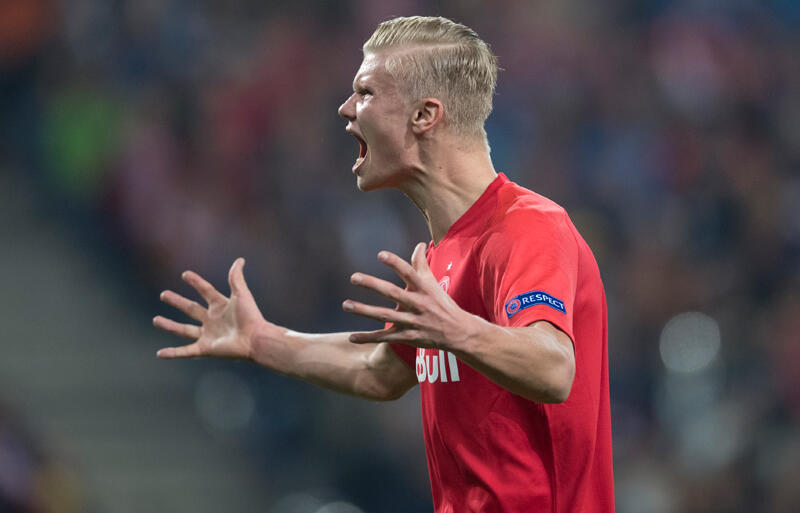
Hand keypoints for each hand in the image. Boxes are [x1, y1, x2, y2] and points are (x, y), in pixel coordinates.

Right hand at [154, 258, 264, 359]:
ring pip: (184, 330)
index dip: (196, 282)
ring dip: (169, 326)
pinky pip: (185, 351)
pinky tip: (160, 354)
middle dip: (177, 302)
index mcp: (221, 306)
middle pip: (190, 309)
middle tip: (164, 294)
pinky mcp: (205, 349)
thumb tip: (239, 259)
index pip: (205, 291)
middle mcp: (212, 320)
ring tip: (156, 320)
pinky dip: (173, 353)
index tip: (185, 275)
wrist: (255, 339)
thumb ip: (236, 277)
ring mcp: (208, 335)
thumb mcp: (241, 293)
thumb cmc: (251, 316)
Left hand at [343, 242, 476, 349]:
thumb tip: (420, 243)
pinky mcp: (407, 337)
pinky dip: (368, 338)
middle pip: (392, 293)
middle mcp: (417, 304)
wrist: (458, 332)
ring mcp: (411, 322)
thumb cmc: (442, 304)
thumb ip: (421, 264)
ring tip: (345, 304)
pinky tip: (351, 337)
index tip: (380, 254)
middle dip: (373, 284)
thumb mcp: (433, 283)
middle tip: (353, 277)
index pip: (409, 272)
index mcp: (423, 289)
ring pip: (385, 316)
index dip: (395, 263)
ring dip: (364, 311)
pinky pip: (384, 338)